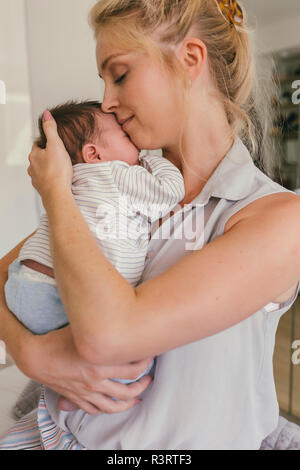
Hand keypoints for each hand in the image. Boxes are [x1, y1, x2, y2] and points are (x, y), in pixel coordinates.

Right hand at [23, 325, 153, 415]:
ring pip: (114, 405)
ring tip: (138, 396)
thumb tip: (118, 318)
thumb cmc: (57, 340)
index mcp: (99, 363)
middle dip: (143, 384)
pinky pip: (96, 410)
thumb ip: (102, 328)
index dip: (146, 363)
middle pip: (129, 389)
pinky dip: (108, 409)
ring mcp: (86, 392)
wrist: (35, 356)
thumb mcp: (83, 330)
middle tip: (149, 377)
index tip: (150, 356)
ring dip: (130, 402)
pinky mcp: (77, 398)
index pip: (133, 369)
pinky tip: (114, 405)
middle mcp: (95, 381)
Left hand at [27, 110, 72, 201]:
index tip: (55, 143)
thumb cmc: (57, 171)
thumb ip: (51, 129)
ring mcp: (36, 178)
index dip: (47, 142)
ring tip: (60, 167)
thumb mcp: (56, 144)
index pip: (38, 144)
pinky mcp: (42, 188)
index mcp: (34, 155)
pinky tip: (58, 178)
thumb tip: (46, 114)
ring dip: (48, 167)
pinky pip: (45, 180)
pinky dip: (51, 178)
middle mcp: (32, 166)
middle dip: (48, 155)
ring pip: (41, 169)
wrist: (57, 193)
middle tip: (59, 155)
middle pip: (39, 157)